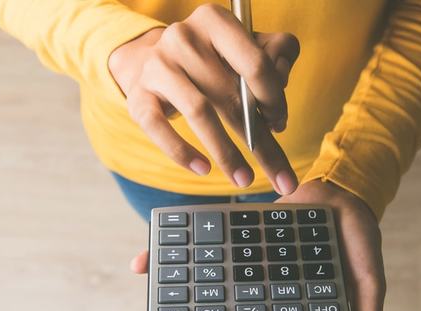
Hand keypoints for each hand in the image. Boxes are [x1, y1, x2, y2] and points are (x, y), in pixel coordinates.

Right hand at [108, 3, 299, 194]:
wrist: (152, 63)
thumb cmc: (210, 61)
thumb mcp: (245, 48)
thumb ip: (277, 54)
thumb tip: (282, 82)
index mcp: (214, 21)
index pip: (255, 63)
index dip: (274, 99)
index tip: (280, 124)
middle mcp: (182, 38)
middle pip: (231, 96)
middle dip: (259, 141)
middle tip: (280, 177)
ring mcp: (157, 67)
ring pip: (198, 112)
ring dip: (226, 152)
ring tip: (243, 178)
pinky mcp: (138, 96)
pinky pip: (159, 128)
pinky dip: (181, 152)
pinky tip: (203, 169)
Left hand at [130, 181, 385, 310]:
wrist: (341, 190)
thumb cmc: (356, 240)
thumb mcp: (370, 279)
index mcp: (289, 305)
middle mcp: (262, 290)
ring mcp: (247, 266)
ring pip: (203, 288)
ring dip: (173, 301)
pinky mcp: (234, 240)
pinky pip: (204, 250)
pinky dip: (174, 258)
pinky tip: (144, 264)